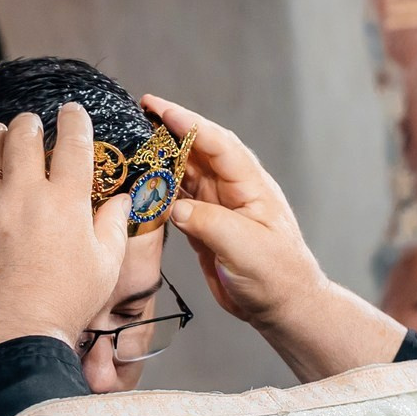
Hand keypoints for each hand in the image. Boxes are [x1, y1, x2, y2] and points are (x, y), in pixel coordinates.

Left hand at [0, 103, 128, 377]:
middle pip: (25, 136)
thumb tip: (123, 200)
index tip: (73, 112)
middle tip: (32, 123)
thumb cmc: (65, 305)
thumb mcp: (105, 267)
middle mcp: (26, 194)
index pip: (73, 142)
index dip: (74, 120)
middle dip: (30, 123)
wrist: (14, 336)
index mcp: (67, 201)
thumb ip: (114, 226)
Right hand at [146, 96, 401, 379]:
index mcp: (250, 186)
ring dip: (161, 160)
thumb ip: (209, 223)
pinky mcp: (206, 228)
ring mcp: (219, 208)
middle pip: (198, 151)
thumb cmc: (277, 277)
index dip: (187, 123)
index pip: (216, 144)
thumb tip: (174, 207)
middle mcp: (234, 190)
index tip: (157, 107)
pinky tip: (142, 186)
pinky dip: (160, 193)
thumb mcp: (245, 248)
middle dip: (169, 131)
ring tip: (133, 146)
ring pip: (186, 174)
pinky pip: (179, 202)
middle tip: (137, 114)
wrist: (283, 308)